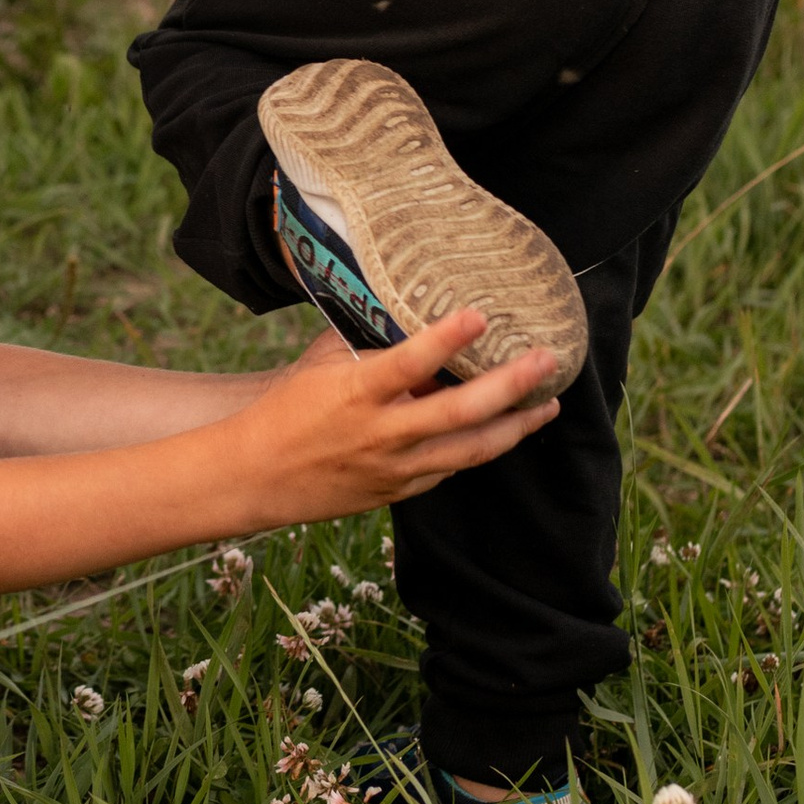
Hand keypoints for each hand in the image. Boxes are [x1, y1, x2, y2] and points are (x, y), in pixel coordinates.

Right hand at [246, 310, 562, 518]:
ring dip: (516, 426)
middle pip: (459, 413)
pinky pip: (450, 468)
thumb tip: (412, 312)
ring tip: (547, 404)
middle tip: (546, 360)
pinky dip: (479, 446)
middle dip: (511, 386)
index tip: (480, 314)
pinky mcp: (399, 492)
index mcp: (355, 393)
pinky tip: (502, 429)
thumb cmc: (288, 409)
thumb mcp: (321, 364)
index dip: (446, 339)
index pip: (408, 363)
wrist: (256, 476)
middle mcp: (380, 434)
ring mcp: (394, 469)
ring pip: (470, 451)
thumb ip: (369, 342)